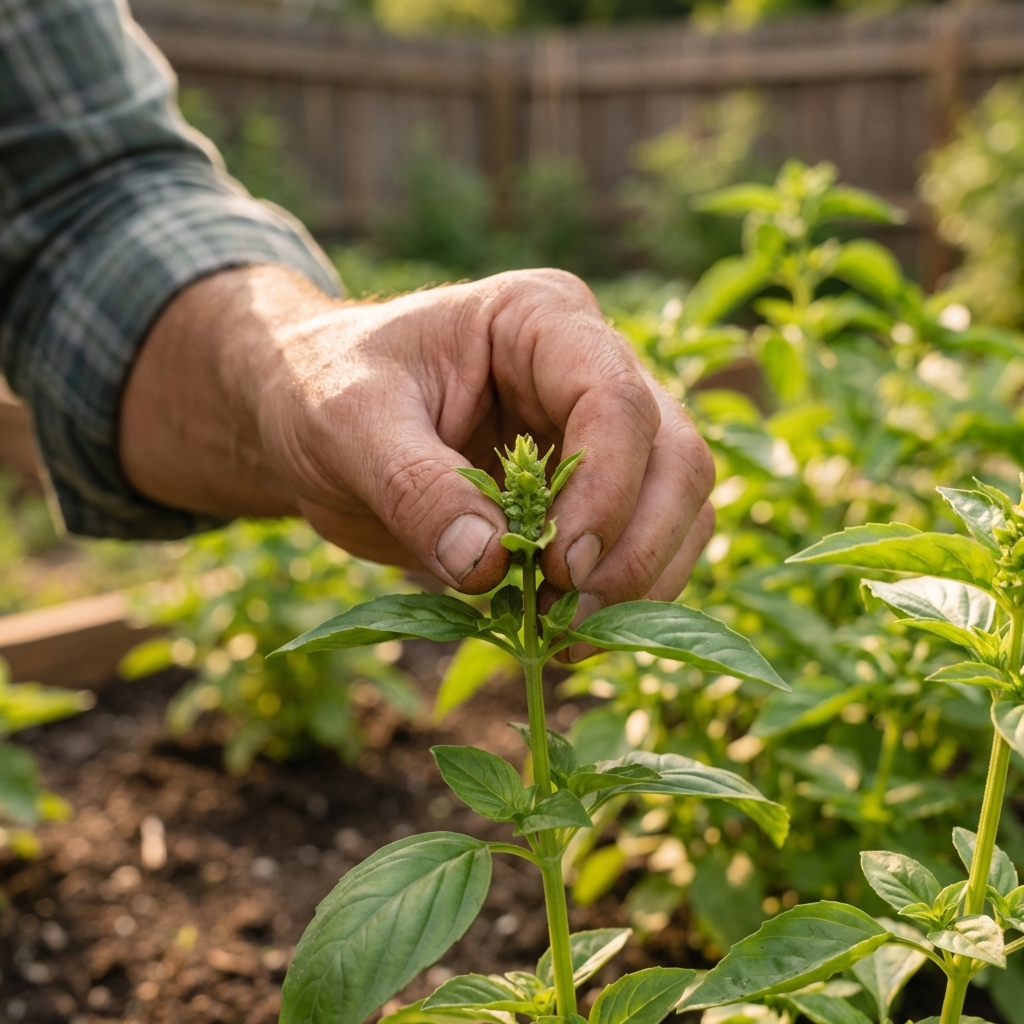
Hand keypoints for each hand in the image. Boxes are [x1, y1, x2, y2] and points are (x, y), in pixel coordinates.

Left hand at [121, 265, 714, 625]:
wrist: (311, 419)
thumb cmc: (324, 390)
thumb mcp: (348, 422)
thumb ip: (415, 485)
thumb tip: (486, 565)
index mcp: (540, 319)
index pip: (614, 396)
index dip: (606, 488)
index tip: (558, 567)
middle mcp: (591, 366)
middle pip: (676, 455)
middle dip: (638, 546)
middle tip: (570, 616)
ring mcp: (602, 432)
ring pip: (682, 506)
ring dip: (642, 581)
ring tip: (565, 636)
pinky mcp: (595, 490)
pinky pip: (649, 544)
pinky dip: (624, 597)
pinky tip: (566, 632)